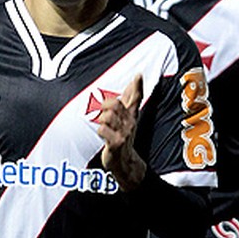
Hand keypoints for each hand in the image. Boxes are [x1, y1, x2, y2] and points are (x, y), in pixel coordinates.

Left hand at [98, 74, 145, 189]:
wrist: (124, 161)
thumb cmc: (123, 136)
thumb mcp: (128, 117)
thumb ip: (129, 99)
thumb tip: (136, 80)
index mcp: (132, 116)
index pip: (136, 98)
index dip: (137, 87)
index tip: (138, 75)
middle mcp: (130, 123)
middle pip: (115, 105)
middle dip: (105, 105)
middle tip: (102, 111)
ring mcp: (123, 134)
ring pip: (108, 116)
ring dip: (101, 120)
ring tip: (104, 126)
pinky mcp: (116, 143)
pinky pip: (102, 130)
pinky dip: (100, 131)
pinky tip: (103, 136)